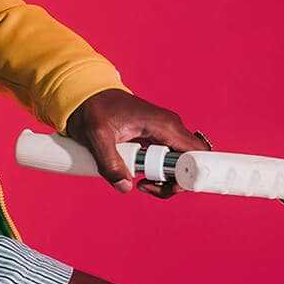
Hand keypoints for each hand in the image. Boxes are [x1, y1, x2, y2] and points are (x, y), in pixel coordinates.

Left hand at [62, 88, 212, 196]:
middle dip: (174, 182)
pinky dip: (157, 173)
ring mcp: (164, 132)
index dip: (192, 174)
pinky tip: (139, 176)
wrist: (86, 96)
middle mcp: (170, 128)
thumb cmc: (94, 109)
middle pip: (191, 163)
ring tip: (140, 182)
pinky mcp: (155, 138)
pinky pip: (167, 161)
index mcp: (164, 125)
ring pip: (180, 164)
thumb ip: (110, 163)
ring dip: (165, 180)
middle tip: (145, 185)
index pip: (197, 153)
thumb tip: (126, 187)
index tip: (170, 186)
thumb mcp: (97, 137)